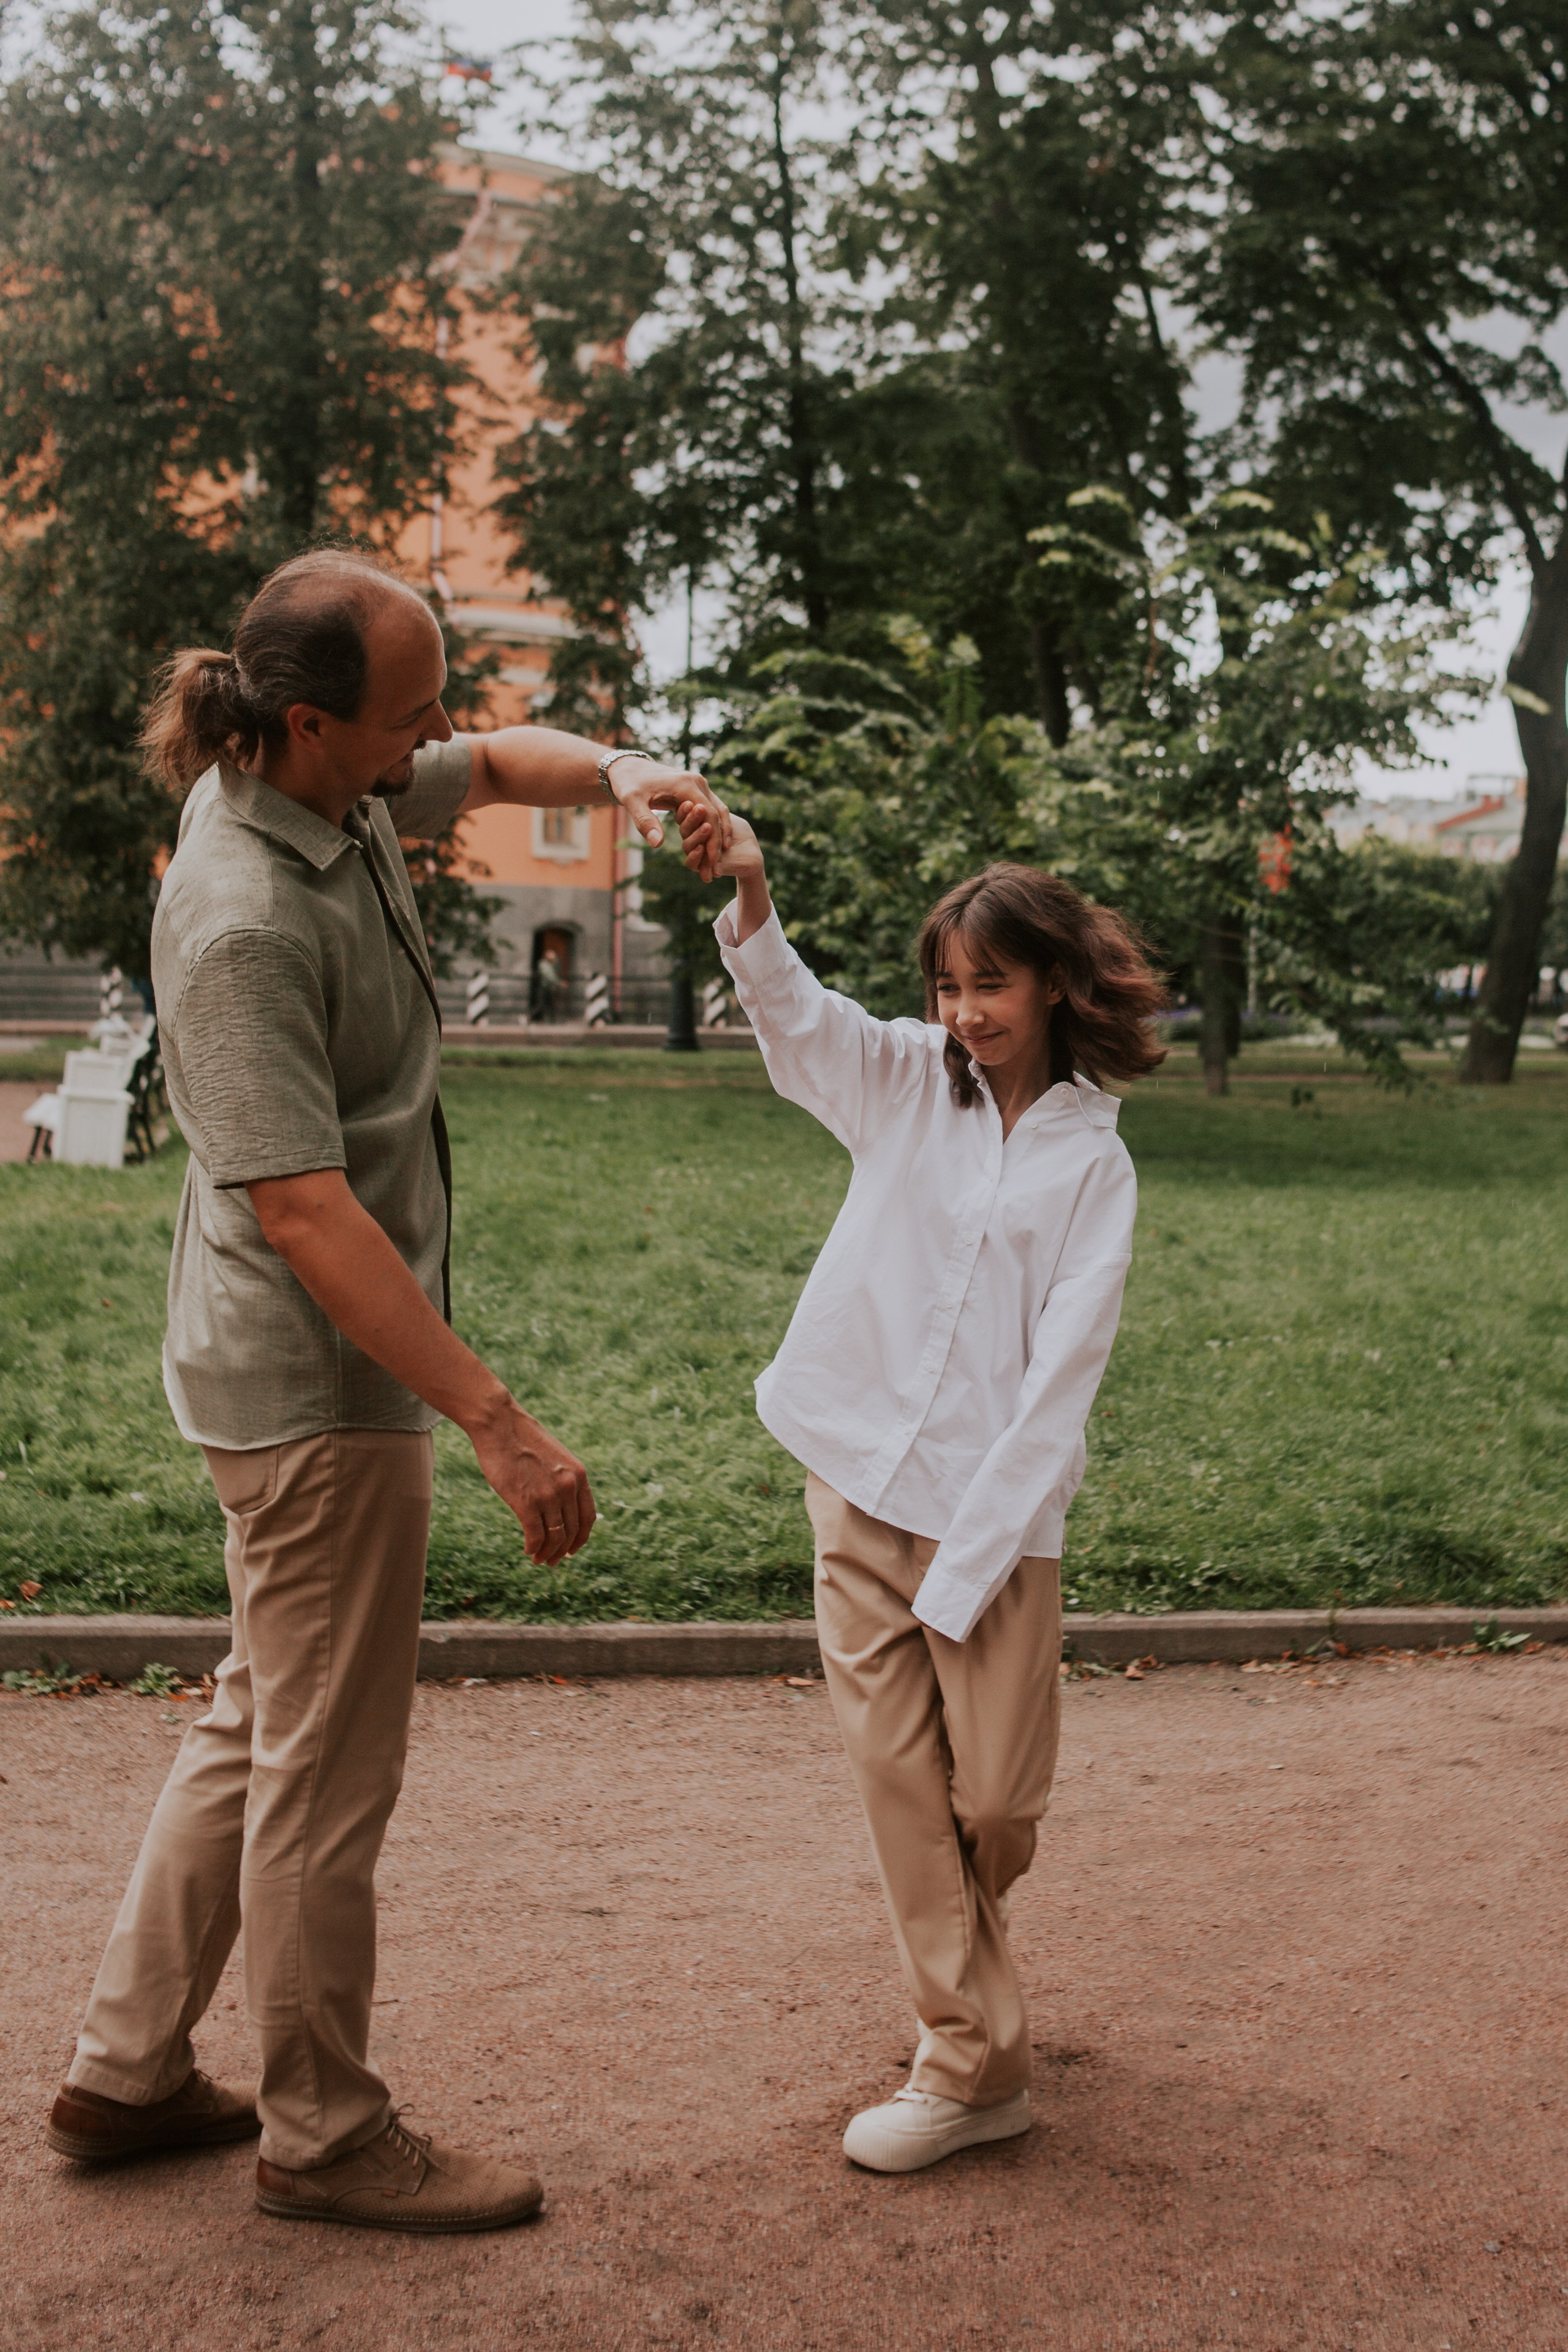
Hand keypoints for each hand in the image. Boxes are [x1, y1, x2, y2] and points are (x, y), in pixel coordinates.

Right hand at [464, 1394, 595, 1566]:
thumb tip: (561, 1507)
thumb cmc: (522, 1439)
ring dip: (547, 1553)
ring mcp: (548, 1495)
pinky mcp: (526, 1502)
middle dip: (562, 1551)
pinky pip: (535, 1535)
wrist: (500, 1424)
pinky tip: (527, 1550)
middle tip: (552, 1561)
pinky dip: (533, 1547)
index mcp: (579, 1475)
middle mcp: (568, 1487)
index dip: (581, 1538)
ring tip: (539, 1559)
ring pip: (555, 1537)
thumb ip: (562, 1480)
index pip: (588, 1518)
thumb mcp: (555, 1458)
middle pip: (571, 1531)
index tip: (572, 1549)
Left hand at [611, 759, 732, 880]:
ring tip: (716, 863)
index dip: (712, 840)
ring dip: (720, 837)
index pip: (708, 814)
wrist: (628, 767)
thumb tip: (657, 844)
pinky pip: (711, 810)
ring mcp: (698, 785)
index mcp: (685, 784)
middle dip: (717, 844)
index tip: (711, 863)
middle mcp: (697, 782)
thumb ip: (645, 821)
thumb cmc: (628, 784)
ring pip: (718, 812)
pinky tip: (713, 847)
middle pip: (717, 815)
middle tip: (715, 871)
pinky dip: (714, 828)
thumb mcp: (632, 801)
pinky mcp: (695, 790)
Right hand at [677, 798, 764, 879]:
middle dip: (691, 819)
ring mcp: (696, 853)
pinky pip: (691, 863)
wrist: (752, 853)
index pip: (685, 817)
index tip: (692, 801)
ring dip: (696, 835)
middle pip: (684, 829)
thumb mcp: (725, 815)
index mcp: (696, 825)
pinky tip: (701, 847)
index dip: (686, 810)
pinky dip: (695, 855)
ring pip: (687, 845)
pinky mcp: (701, 867)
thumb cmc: (741, 832)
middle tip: (699, 808)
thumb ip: (710, 807)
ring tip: (708, 827)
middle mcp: (693, 839)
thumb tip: (695, 799)